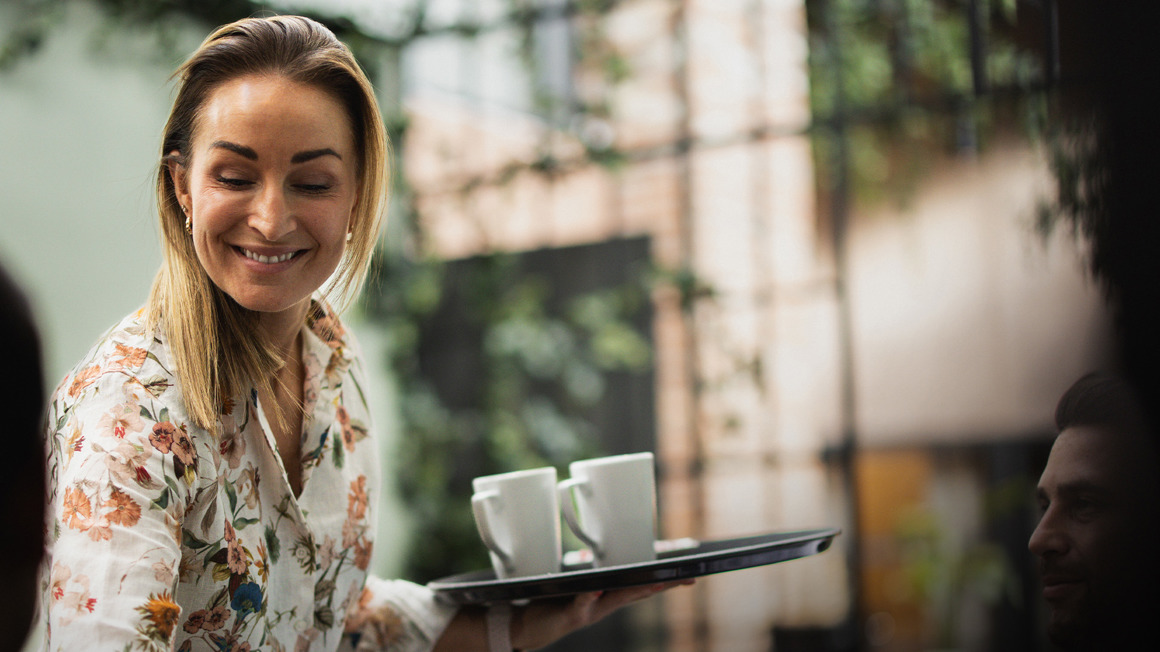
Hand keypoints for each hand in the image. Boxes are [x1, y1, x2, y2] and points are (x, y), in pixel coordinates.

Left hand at [511, 580, 694, 649]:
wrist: (528, 627)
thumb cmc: (552, 604)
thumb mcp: (573, 586)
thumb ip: (584, 572)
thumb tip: (590, 552)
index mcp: (608, 597)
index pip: (641, 587)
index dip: (665, 581)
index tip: (688, 574)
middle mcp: (604, 606)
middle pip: (638, 594)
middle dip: (662, 586)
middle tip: (685, 580)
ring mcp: (590, 612)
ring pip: (617, 599)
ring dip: (636, 591)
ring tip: (655, 583)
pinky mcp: (571, 615)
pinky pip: (582, 603)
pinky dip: (589, 596)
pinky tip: (597, 587)